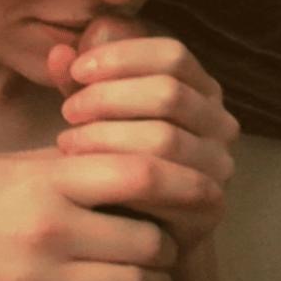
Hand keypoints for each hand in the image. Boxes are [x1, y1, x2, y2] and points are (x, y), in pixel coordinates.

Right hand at [0, 148, 218, 280]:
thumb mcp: (7, 167)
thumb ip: (67, 163)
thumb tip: (127, 156)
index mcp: (47, 180)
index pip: (138, 171)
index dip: (184, 181)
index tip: (205, 190)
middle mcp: (49, 231)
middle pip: (149, 239)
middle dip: (169, 243)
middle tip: (165, 240)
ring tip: (150, 275)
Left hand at [48, 16, 237, 245]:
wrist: (133, 229)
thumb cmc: (114, 157)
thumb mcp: (96, 111)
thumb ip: (81, 81)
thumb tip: (60, 51)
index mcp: (201, 88)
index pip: (172, 54)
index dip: (122, 55)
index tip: (77, 68)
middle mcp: (219, 122)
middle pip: (169, 92)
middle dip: (109, 98)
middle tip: (68, 112)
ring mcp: (219, 165)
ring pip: (164, 137)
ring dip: (107, 137)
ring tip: (67, 143)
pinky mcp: (209, 206)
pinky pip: (163, 185)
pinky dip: (118, 174)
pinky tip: (86, 175)